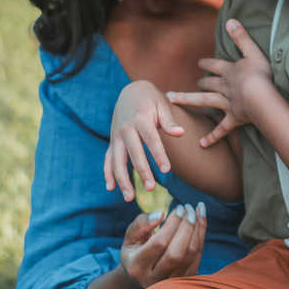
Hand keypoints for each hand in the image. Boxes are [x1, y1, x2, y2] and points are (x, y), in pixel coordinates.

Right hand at [105, 80, 185, 200]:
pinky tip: (110, 188)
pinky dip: (107, 173)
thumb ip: (169, 121)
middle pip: (133, 153)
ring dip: (122, 179)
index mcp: (140, 119)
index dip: (158, 154)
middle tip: (150, 188)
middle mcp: (126, 129)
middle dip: (141, 171)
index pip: (151, 139)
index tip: (167, 169)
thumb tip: (180, 133)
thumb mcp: (161, 105)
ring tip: (129, 197)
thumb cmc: (150, 100)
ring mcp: (116, 137)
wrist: (130, 91)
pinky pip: (107, 159)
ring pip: (117, 160)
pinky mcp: (112, 142)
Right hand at [120, 204, 206, 288]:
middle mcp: (153, 279)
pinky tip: (200, 219)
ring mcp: (170, 282)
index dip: (172, 224)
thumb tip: (160, 214)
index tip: (178, 208)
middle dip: (186, 228)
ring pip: (190, 255)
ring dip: (197, 231)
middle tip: (188, 209)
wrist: (142, 274)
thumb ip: (141, 224)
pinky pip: (197, 256)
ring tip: (195, 211)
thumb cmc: (135, 249)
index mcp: (137, 267)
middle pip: (176, 253)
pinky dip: (201, 236)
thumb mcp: (130, 236)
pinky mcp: (184, 279)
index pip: (159, 243)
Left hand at [176, 18, 273, 146]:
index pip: (215, 66)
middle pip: (208, 84)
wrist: (261, 98)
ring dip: (190, 100)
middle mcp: (224, 87)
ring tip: (175, 99)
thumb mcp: (254, 51)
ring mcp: (227, 104)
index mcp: (230, 72)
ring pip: (205, 102)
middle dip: (201, 82)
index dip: (207, 64)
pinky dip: (212, 137)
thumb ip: (242, 37)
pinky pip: (221, 130)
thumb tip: (231, 20)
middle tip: (194, 83)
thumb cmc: (261, 75)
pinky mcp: (233, 119)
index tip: (200, 64)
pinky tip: (202, 144)